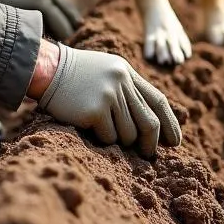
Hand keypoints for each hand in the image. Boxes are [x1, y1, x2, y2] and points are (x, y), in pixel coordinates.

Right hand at [35, 43, 181, 157]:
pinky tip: (89, 126)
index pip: (158, 100)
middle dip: (151, 143)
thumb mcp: (107, 72)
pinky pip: (109, 137)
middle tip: (148, 154)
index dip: (170, 123)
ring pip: (129, 134)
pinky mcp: (95, 110)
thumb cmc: (76, 76)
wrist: (47, 69)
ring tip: (104, 129)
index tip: (175, 141)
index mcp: (127, 72)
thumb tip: (152, 125)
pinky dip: (102, 138)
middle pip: (149, 122)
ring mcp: (109, 95)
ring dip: (119, 139)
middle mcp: (121, 82)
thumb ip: (129, 90)